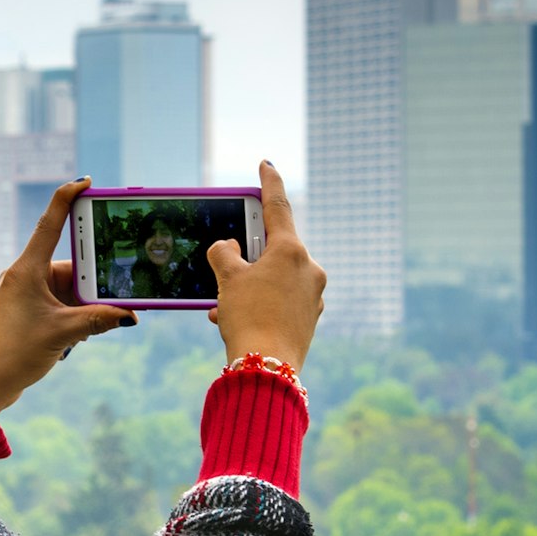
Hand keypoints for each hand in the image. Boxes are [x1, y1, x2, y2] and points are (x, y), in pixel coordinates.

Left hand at [0, 177, 136, 415]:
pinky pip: (60, 303)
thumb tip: (130, 315)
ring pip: (69, 288)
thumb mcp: (65, 333)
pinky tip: (78, 336)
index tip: (87, 182)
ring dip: (84, 306)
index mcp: (27, 269)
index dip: (69, 198)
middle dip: (93, 283)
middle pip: (71, 264)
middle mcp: (24, 275)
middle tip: (113, 297)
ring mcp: (25, 293)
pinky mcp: (28, 310)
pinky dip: (75, 315)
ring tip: (84, 331)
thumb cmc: (14, 354)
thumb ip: (100, 319)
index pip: (51, 222)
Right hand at [208, 162, 322, 372]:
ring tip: (223, 305)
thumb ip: (224, 253)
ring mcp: (313, 295)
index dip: (269, 183)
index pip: (278, 206)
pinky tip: (236, 319)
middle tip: (228, 262)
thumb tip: (229, 248)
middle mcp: (309, 269)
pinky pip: (281, 300)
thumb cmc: (247, 318)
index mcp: (292, 251)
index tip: (267, 165)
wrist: (267, 370)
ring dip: (248, 286)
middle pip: (273, 248)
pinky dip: (259, 303)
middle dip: (247, 256)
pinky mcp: (310, 318)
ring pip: (274, 278)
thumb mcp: (227, 279)